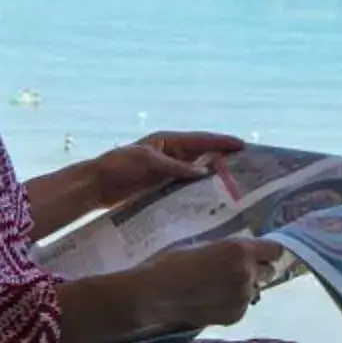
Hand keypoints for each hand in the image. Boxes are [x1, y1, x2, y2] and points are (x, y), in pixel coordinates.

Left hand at [97, 130, 244, 204]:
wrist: (96, 185)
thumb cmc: (119, 166)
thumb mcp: (149, 163)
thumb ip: (176, 168)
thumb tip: (205, 173)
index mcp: (168, 141)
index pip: (201, 140)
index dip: (222, 142)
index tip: (243, 145)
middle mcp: (171, 155)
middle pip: (202, 156)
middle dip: (222, 160)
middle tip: (245, 169)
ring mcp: (166, 171)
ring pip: (196, 174)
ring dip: (212, 179)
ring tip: (233, 187)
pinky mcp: (161, 187)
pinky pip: (184, 188)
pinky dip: (197, 192)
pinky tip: (209, 201)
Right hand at [149, 237, 282, 332]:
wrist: (156, 293)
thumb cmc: (174, 262)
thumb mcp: (206, 245)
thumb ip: (230, 249)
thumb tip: (245, 251)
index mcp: (239, 251)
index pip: (275, 250)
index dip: (266, 252)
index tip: (259, 254)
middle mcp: (247, 274)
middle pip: (268, 271)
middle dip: (256, 270)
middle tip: (236, 270)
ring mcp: (242, 297)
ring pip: (255, 290)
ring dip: (245, 288)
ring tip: (220, 287)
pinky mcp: (235, 316)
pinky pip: (243, 306)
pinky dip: (233, 303)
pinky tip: (213, 300)